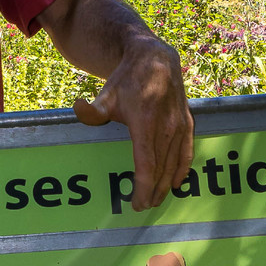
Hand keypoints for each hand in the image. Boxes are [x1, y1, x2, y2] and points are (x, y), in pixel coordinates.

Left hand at [73, 33, 193, 209]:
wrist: (156, 60)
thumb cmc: (128, 80)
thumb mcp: (107, 94)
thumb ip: (93, 110)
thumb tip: (78, 109)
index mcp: (145, 122)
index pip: (146, 165)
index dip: (142, 187)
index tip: (136, 203)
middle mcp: (166, 127)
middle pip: (160, 170)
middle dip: (152, 192)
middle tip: (143, 205)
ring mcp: (179, 126)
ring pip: (174, 164)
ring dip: (166, 185)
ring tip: (156, 199)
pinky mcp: (188, 123)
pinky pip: (187, 152)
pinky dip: (182, 169)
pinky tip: (177, 182)